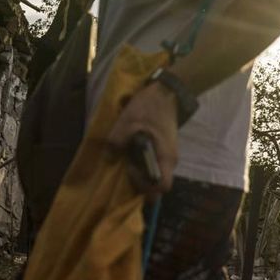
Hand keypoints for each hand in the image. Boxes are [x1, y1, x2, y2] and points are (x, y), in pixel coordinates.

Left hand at [105, 81, 178, 200]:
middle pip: (156, 183)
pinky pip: (154, 164)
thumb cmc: (149, 108)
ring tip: (126, 158)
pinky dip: (142, 163)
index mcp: (165, 158)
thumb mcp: (128, 122)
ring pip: (154, 173)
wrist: (165, 92)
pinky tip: (131, 151)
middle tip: (125, 167)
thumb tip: (109, 158)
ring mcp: (167, 155)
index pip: (162, 187)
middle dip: (140, 181)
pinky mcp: (163, 149)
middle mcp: (169, 161)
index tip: (131, 171)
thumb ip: (117, 142)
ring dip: (140, 171)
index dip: (145, 186)